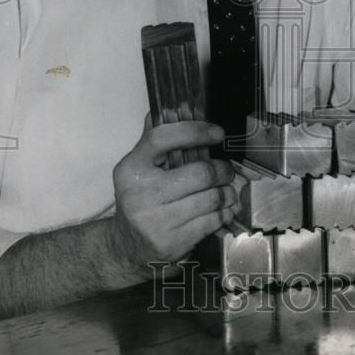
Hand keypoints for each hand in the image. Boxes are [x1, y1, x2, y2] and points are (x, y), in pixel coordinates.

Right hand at [109, 117, 239, 281]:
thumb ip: (157, 139)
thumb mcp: (140, 168)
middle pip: (199, 173)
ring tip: (227, 190)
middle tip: (227, 170)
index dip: (195, 131)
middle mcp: (141, 194)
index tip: (217, 132)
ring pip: (211, 198)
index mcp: (131, 168)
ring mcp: (156, 221)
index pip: (162, 138)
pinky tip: (223, 208)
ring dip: (227, 193)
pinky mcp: (173, 242)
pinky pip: (212, 221)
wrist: (127, 248)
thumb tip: (179, 106)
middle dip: (222, 170)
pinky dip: (225, 212)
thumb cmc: (140, 200)